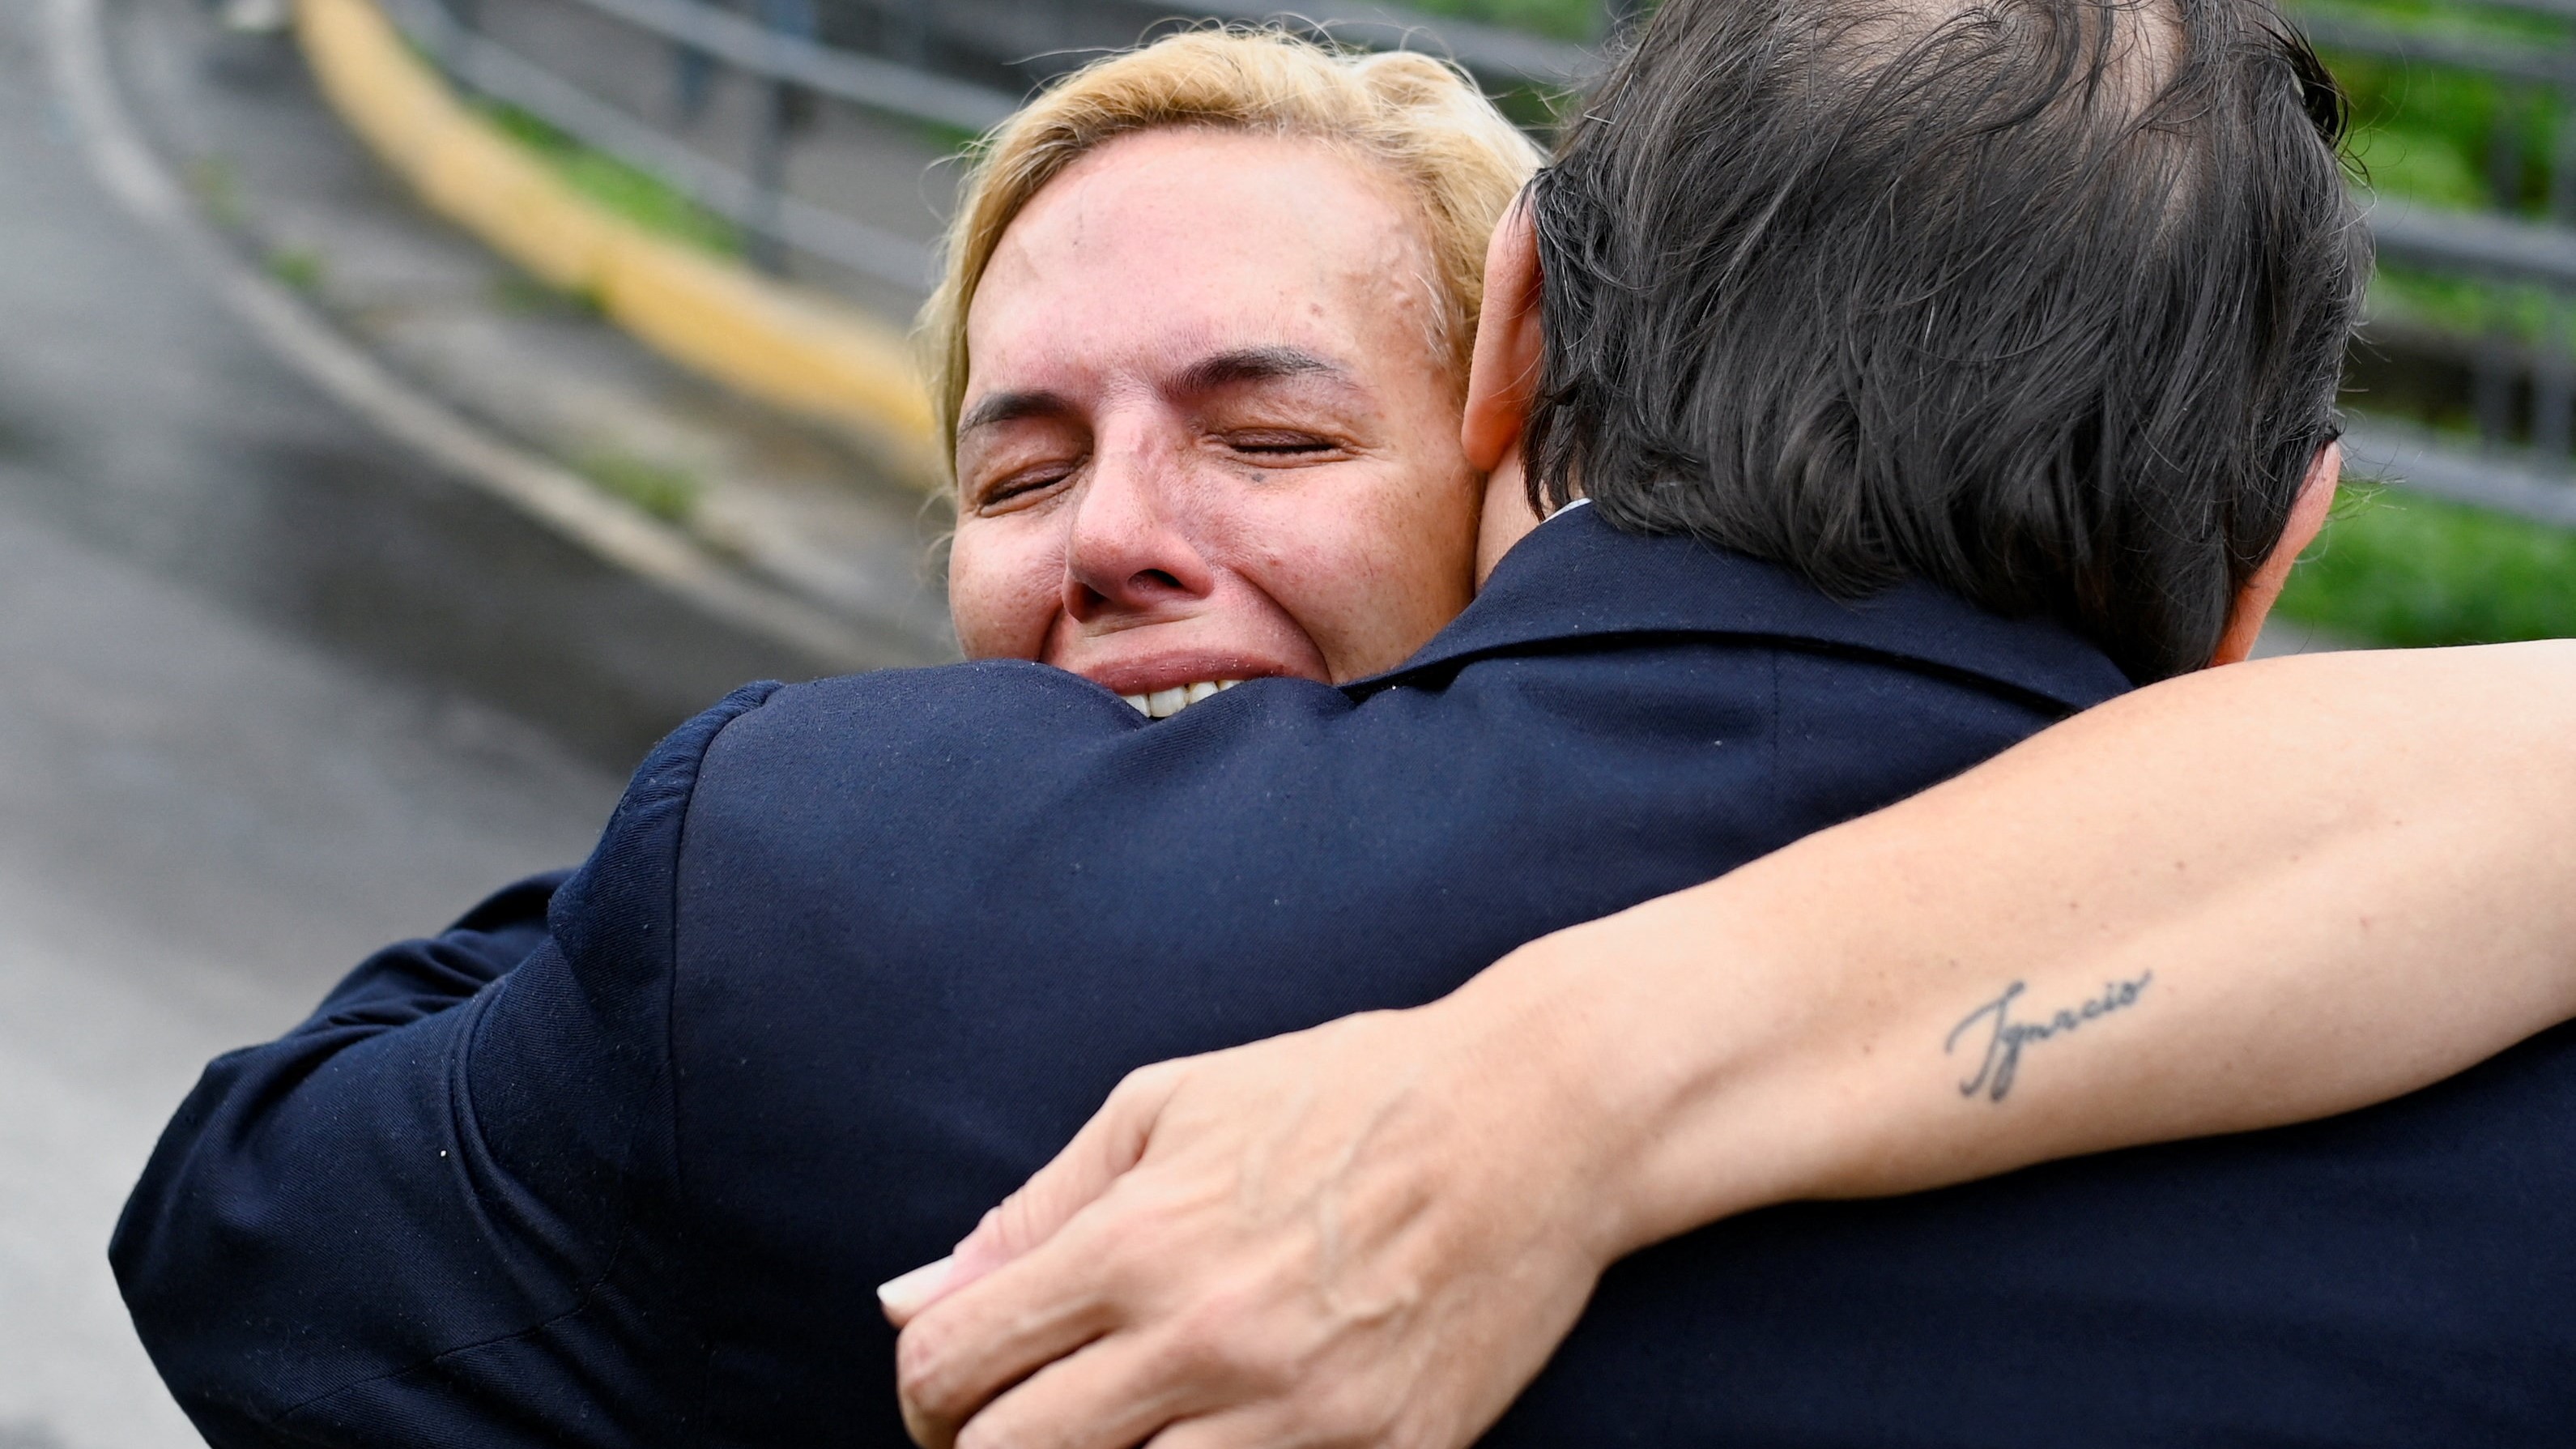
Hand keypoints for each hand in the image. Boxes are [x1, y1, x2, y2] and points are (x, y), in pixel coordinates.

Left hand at [884, 996, 1640, 1448]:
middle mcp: (1203, 1341)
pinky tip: (1205, 1445)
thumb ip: (1032, 1209)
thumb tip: (911, 1301)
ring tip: (1116, 1433)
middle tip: (1014, 1431)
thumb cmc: (1342, 1094)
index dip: (921, 1394)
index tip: (947, 1395)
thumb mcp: (1167, 1106)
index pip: (951, 1365)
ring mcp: (1299, 1422)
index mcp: (1136, 1241)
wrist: (1536, 1118)